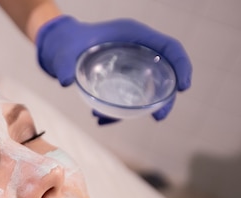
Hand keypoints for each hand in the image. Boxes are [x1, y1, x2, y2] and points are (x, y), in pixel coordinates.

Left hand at [36, 16, 191, 122]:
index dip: (182, 65)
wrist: (57, 46)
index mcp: (133, 35)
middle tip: (158, 118)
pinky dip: (117, 112)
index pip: (169, 47)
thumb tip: (66, 81)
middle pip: (165, 71)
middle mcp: (135, 49)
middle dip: (166, 97)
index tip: (183, 88)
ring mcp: (129, 65)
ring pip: (146, 88)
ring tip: (104, 119)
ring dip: (135, 109)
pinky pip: (127, 97)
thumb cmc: (65, 41)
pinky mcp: (120, 78)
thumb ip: (64, 64)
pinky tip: (99, 119)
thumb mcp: (64, 51)